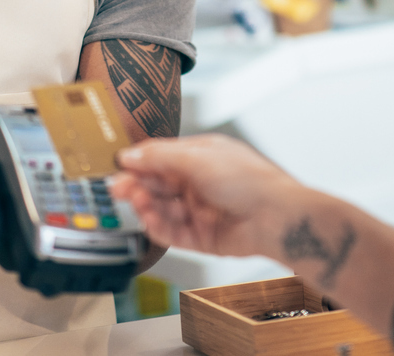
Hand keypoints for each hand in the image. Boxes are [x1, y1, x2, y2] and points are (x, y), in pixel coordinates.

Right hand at [110, 134, 302, 259]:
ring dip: (146, 206)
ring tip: (137, 203)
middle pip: (157, 184)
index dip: (139, 163)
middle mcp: (199, 182)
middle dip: (137, 185)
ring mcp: (200, 210)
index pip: (160, 157)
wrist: (276, 217)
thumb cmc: (250, 180)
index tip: (118, 167)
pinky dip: (158, 227)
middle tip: (117, 188)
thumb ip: (160, 156)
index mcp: (201, 156)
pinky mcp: (202, 237)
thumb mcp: (198, 158)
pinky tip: (149, 221)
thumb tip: (130, 155)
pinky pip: (172, 233)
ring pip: (162, 209)